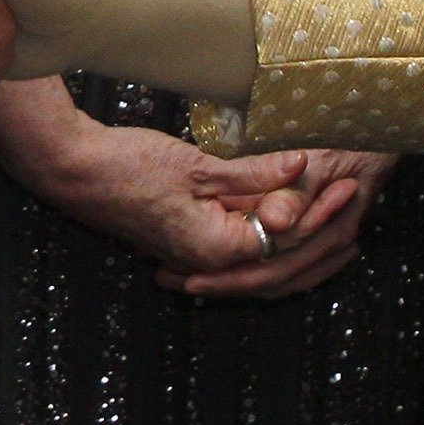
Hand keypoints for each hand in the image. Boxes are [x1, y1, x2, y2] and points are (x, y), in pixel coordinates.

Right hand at [0, 110, 367, 300]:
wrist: (74, 170)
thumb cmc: (128, 167)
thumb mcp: (199, 165)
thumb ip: (253, 174)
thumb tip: (301, 170)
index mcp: (216, 247)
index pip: (285, 235)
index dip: (319, 209)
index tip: (346, 182)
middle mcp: (209, 259)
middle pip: (278, 246)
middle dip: (316, 219)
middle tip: (349, 187)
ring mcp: (197, 251)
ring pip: (259, 241)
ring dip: (291, 218)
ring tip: (324, 193)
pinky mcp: (187, 236)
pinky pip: (237, 234)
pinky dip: (262, 216)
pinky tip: (278, 197)